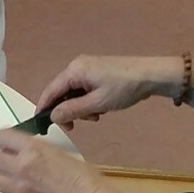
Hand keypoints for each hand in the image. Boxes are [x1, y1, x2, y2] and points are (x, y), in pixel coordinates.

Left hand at [0, 130, 108, 192]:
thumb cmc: (84, 178)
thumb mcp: (60, 153)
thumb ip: (38, 150)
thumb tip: (28, 151)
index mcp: (33, 149)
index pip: (2, 136)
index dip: (6, 138)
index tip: (11, 141)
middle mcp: (21, 166)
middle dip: (3, 156)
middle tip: (14, 158)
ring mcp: (18, 187)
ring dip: (2, 174)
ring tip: (15, 175)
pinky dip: (7, 189)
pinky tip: (20, 188)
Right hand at [36, 55, 164, 125]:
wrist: (153, 75)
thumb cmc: (124, 88)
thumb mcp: (97, 103)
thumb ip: (72, 110)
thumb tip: (53, 116)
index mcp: (74, 71)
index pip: (50, 91)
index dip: (44, 108)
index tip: (40, 126)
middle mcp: (77, 67)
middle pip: (61, 93)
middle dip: (68, 111)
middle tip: (77, 126)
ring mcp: (88, 68)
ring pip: (74, 93)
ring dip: (81, 108)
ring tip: (97, 115)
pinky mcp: (98, 72)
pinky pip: (84, 90)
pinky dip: (89, 102)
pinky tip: (102, 108)